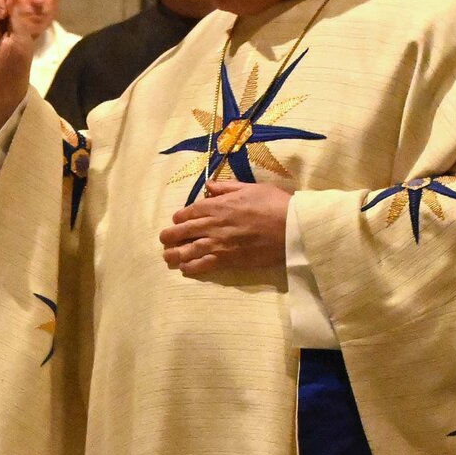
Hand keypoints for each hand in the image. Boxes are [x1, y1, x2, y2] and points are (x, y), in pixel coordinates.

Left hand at [159, 179, 289, 276]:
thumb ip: (226, 187)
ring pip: (189, 249)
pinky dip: (192, 267)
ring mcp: (219, 243)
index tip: (176, 220)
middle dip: (171, 235)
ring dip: (175, 253)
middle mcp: (214, 224)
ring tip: (167, 257)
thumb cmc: (275, 203)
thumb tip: (208, 185)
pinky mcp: (227, 259)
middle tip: (164, 239)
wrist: (291, 227)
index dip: (180, 217)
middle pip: (185, 231)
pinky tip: (184, 269)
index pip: (190, 211)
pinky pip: (204, 264)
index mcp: (219, 205)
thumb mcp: (250, 188)